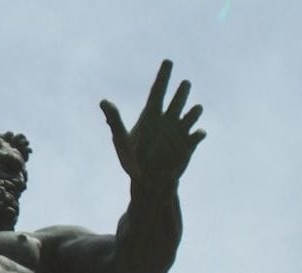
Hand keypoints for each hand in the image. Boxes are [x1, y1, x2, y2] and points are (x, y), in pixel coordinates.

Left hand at [100, 60, 205, 185]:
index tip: (168, 61)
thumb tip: (103, 101)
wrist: (148, 182)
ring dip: (194, 111)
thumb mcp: (122, 140)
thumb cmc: (132, 162)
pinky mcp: (188, 145)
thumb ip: (114, 120)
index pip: (158, 91)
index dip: (163, 76)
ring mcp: (179, 132)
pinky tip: (198, 133)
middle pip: (177, 100)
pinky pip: (197, 135)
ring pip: (191, 114)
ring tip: (196, 109)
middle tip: (184, 83)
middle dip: (182, 91)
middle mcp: (167, 120)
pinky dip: (198, 133)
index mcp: (151, 116)